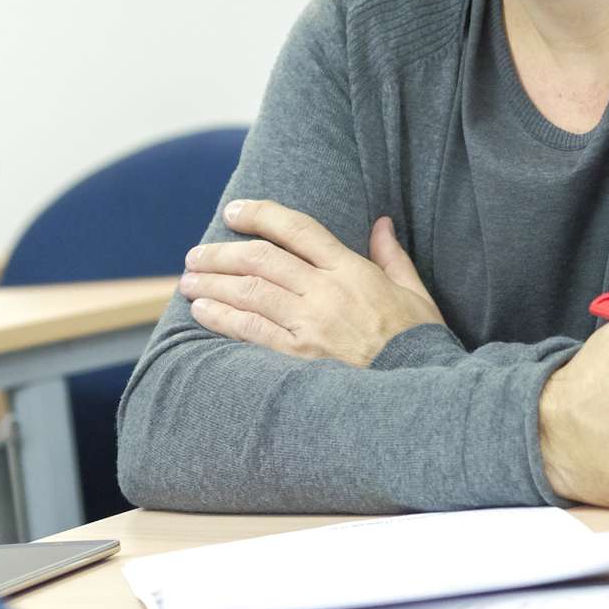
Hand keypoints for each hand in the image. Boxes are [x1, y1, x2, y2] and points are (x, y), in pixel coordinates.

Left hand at [179, 200, 444, 365]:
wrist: (420, 396)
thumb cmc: (419, 345)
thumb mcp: (415, 293)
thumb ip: (391, 256)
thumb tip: (380, 223)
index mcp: (352, 271)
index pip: (297, 230)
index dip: (260, 215)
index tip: (233, 211)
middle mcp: (325, 292)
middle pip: (261, 260)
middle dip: (221, 254)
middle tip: (195, 255)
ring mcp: (310, 326)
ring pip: (249, 292)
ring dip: (212, 284)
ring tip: (188, 281)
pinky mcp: (299, 358)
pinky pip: (251, 331)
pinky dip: (222, 318)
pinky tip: (202, 311)